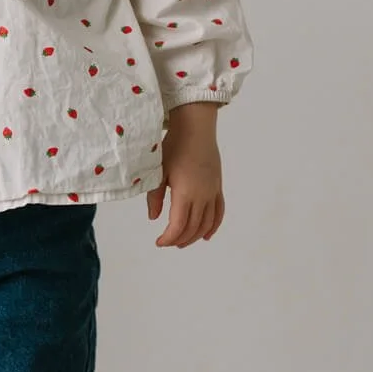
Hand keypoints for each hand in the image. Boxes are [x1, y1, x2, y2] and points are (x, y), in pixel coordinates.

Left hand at [146, 103, 224, 247]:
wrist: (196, 129)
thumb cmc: (174, 147)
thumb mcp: (159, 171)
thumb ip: (155, 197)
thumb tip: (153, 218)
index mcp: (186, 193)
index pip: (179, 225)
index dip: (169, 238)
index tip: (159, 242)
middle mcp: (202, 196)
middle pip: (193, 227)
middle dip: (180, 239)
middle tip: (168, 242)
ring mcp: (212, 192)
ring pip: (207, 223)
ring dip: (195, 236)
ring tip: (183, 242)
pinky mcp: (218, 187)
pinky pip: (219, 212)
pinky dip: (214, 226)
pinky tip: (206, 235)